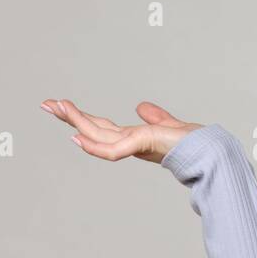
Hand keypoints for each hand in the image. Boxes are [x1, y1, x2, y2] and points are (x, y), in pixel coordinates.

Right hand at [40, 98, 202, 164]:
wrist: (211, 154)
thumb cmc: (193, 144)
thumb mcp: (168, 125)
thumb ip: (155, 117)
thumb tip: (141, 107)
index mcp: (133, 137)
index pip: (101, 126)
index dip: (81, 117)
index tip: (61, 105)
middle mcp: (129, 143)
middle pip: (93, 128)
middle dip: (69, 117)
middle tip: (46, 103)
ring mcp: (135, 146)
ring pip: (98, 136)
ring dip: (77, 122)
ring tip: (58, 107)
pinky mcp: (143, 146)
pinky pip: (113, 149)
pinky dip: (95, 145)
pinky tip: (79, 137)